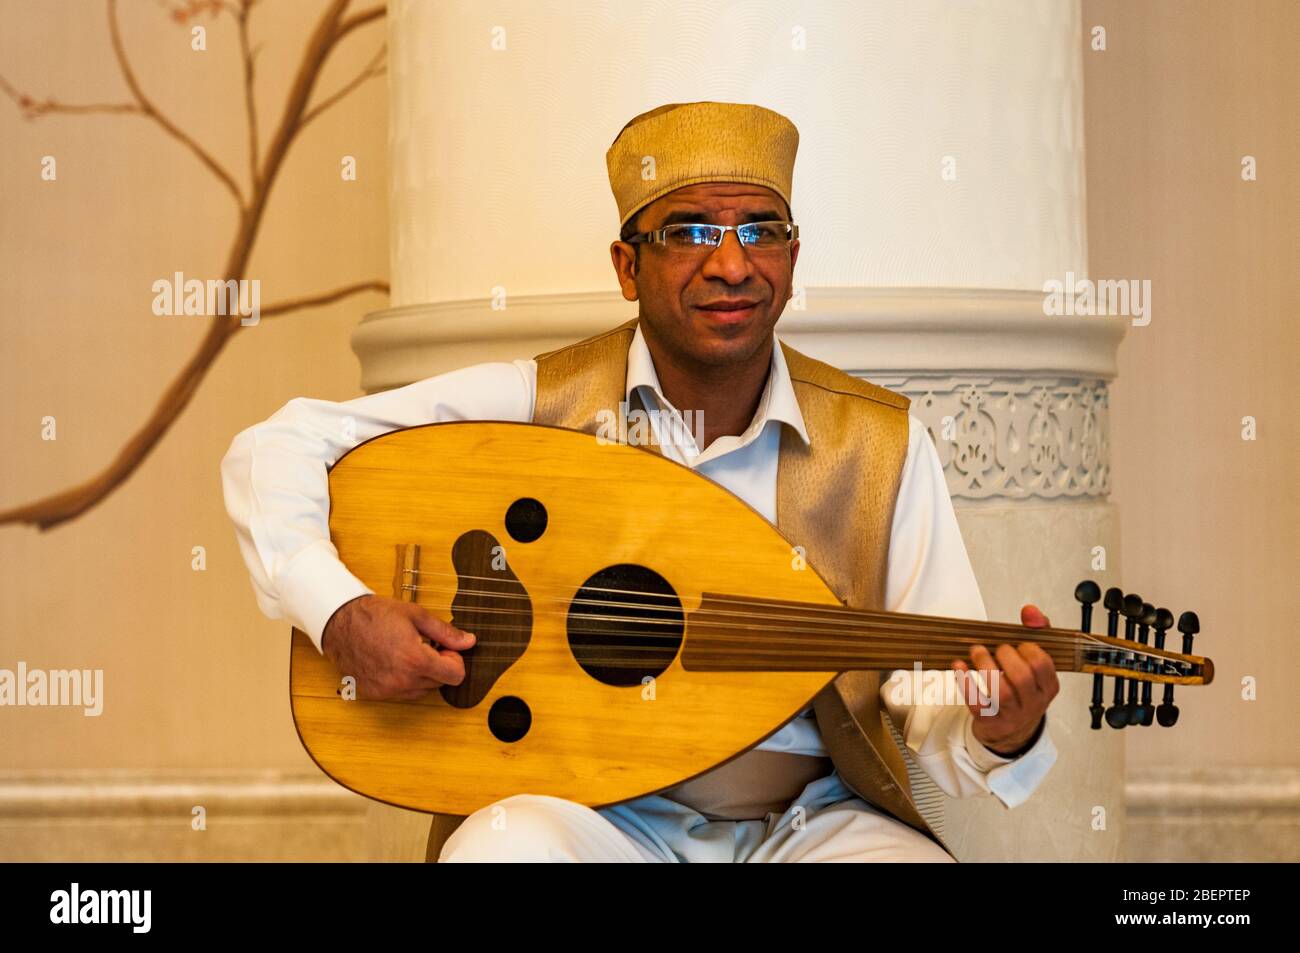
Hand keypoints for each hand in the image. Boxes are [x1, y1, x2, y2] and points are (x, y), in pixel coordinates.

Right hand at [321, 594, 476, 700]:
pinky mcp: (375, 694)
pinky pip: (401, 694)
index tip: (445, 649)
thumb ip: (446, 632)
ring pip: (422, 691)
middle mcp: (401, 680)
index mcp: (415, 660)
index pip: (455, 676)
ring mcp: (387, 690)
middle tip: (425, 646)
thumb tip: (469, 642)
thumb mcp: (416, 616)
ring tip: (407, 652)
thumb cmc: (375, 615)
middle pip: (439, 683)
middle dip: (438, 666)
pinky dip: (404, 681)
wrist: (339, 622)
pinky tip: (394, 662)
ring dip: (422, 675)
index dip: (455, 661)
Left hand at [952, 604, 1059, 755]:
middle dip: (1005, 656)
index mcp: (1048, 686)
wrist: (1011, 730)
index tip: (1017, 644)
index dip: (1027, 649)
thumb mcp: (1035, 663)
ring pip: (1002, 692)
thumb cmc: (1022, 690)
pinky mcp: (990, 721)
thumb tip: (1030, 611)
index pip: (1043, 664)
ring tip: (976, 652)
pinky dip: (965, 682)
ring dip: (985, 666)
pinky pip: (977, 703)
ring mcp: (1012, 715)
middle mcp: (1033, 703)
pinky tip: (958, 666)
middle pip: (1022, 677)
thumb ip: (1037, 631)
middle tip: (996, 649)